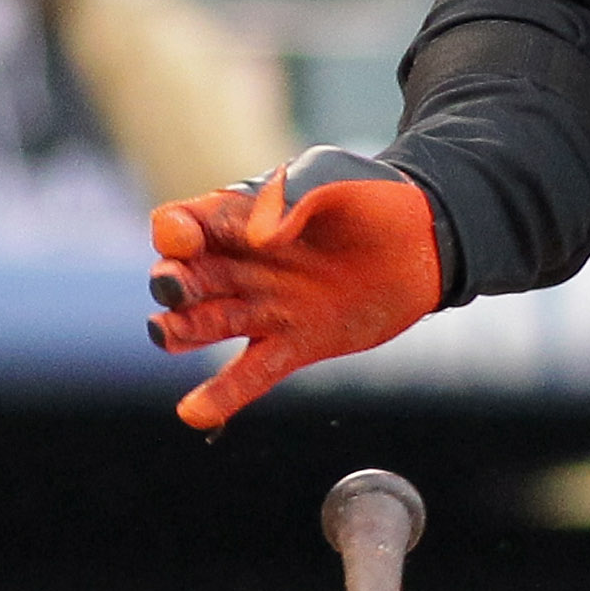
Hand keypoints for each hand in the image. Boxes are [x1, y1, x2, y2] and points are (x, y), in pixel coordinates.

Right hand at [149, 150, 440, 431]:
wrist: (420, 242)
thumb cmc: (368, 197)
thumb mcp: (331, 176)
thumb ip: (293, 196)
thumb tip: (260, 236)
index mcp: (235, 218)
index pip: (180, 225)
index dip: (174, 233)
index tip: (186, 240)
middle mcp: (237, 266)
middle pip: (180, 280)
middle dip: (170, 284)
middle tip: (175, 290)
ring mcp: (263, 309)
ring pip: (202, 326)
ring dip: (179, 331)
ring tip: (169, 334)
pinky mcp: (292, 346)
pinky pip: (249, 376)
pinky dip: (221, 396)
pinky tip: (193, 414)